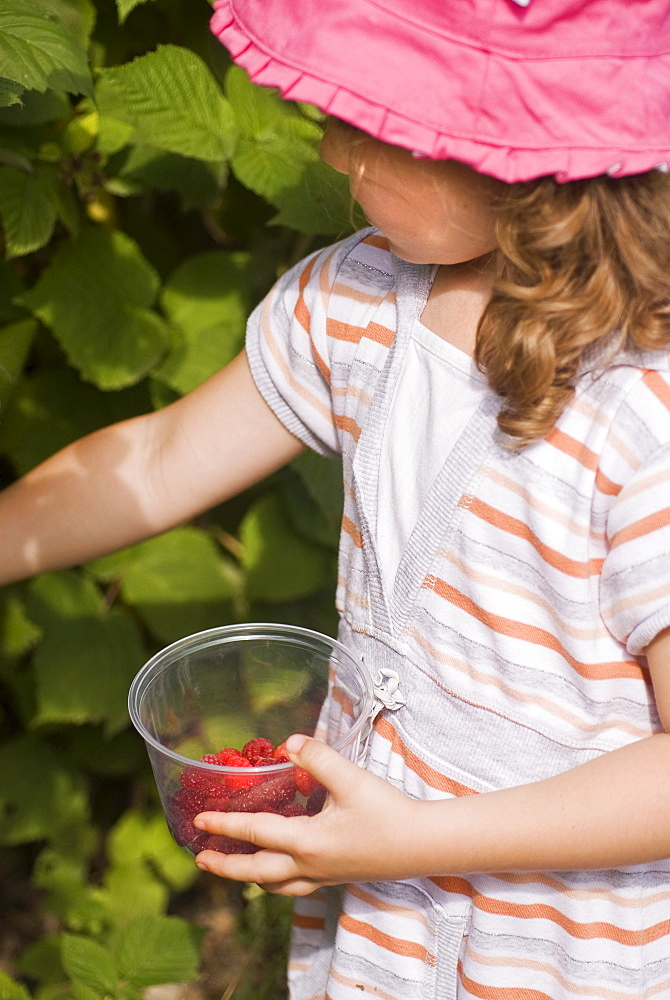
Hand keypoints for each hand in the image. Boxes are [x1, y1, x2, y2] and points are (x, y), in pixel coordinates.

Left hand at [192, 734, 421, 894]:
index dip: (224, 825)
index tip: (198, 823)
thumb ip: (319, 758)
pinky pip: (294, 885)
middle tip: (200, 860)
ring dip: (249, 877)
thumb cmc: (388, 812)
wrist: (422, 845)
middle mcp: (308, 865)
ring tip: (235, 868)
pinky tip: (280, 866)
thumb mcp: (352, 779)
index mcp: (307, 842)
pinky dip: (276, 879)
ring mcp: (322, 876)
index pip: (255, 833)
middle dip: (225, 867)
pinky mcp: (336, 877)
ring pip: (275, 884)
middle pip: (256, 872)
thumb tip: (290, 741)